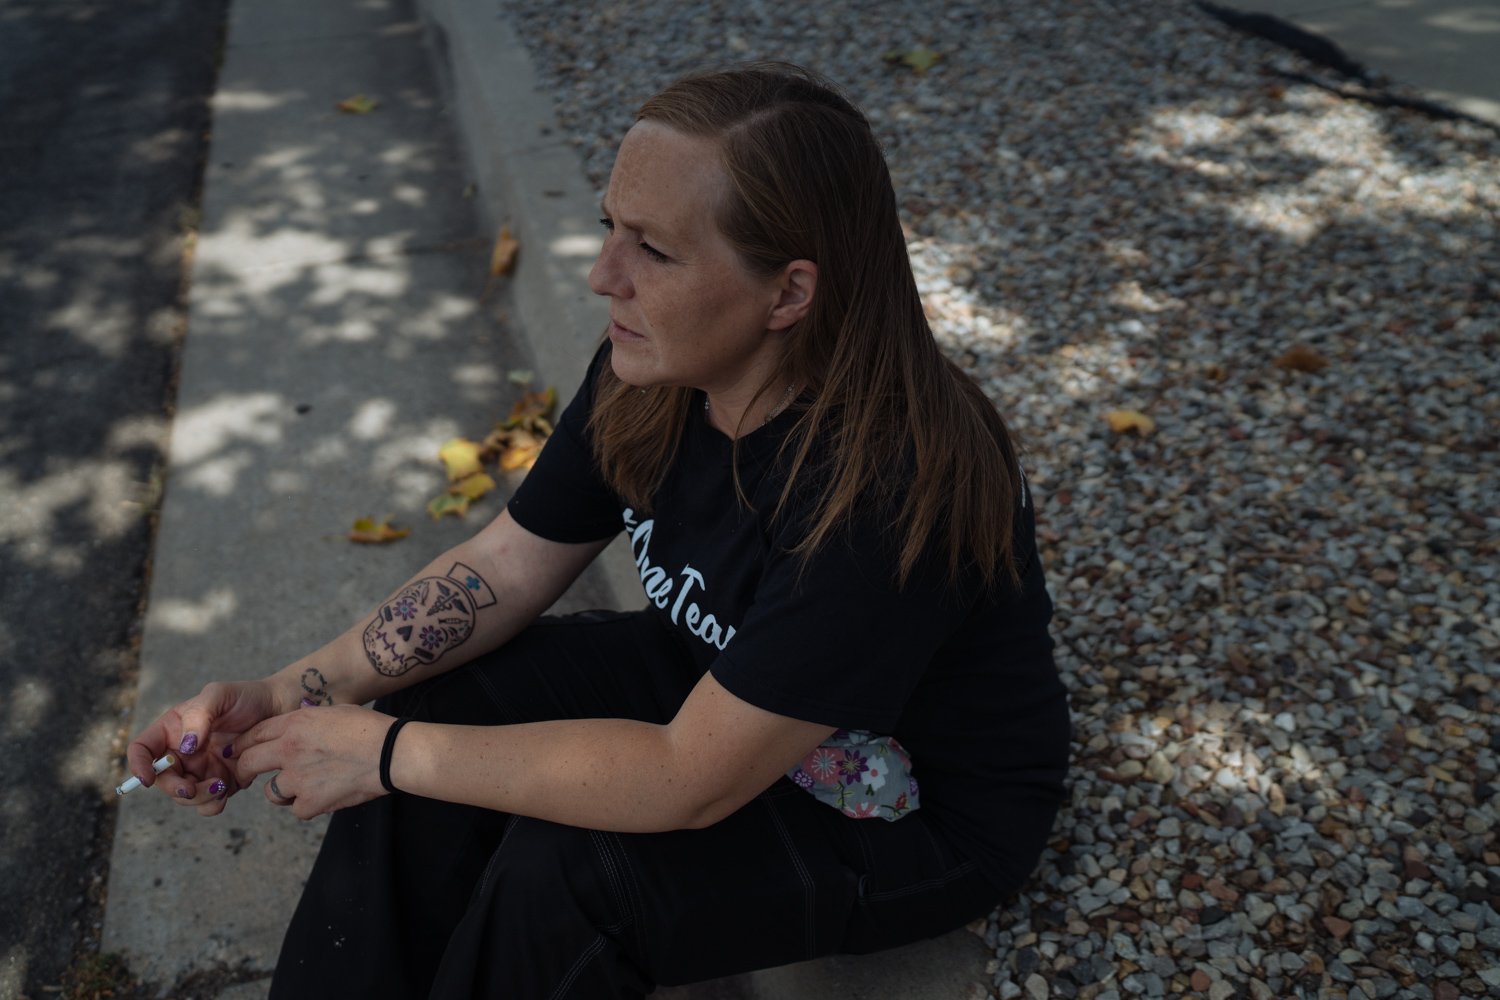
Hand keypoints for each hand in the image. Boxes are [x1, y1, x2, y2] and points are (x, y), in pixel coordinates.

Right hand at [126, 679, 283, 816]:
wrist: (280, 710)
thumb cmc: (247, 697)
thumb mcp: (219, 694)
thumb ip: (199, 715)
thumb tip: (185, 747)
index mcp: (174, 730)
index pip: (142, 749)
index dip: (138, 765)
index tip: (148, 778)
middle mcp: (183, 752)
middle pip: (162, 779)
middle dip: (173, 788)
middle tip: (190, 788)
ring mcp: (201, 770)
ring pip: (184, 796)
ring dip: (195, 798)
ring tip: (220, 786)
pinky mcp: (221, 783)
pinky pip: (208, 803)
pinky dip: (212, 804)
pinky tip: (226, 791)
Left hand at [232, 704, 393, 819]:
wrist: (391, 752)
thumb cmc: (368, 729)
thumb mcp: (333, 712)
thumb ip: (307, 721)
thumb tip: (294, 725)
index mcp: (295, 724)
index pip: (254, 734)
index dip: (243, 744)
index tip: (240, 751)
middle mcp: (289, 750)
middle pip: (249, 763)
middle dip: (247, 769)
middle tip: (252, 774)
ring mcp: (298, 778)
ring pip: (271, 791)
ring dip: (282, 790)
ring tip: (303, 785)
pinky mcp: (311, 801)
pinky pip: (296, 809)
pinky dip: (307, 805)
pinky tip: (323, 795)